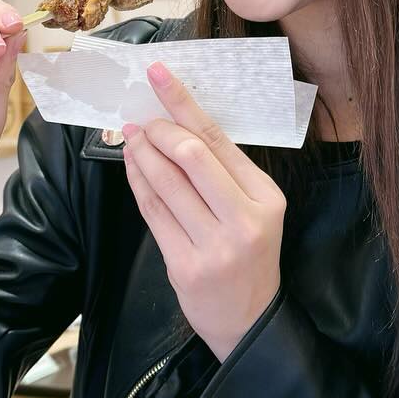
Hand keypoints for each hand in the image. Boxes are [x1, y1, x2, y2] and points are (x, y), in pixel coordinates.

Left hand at [121, 63, 284, 363]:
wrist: (248, 321)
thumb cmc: (249, 257)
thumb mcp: (256, 211)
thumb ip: (226, 174)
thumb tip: (179, 125)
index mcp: (267, 198)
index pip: (218, 140)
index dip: (183, 103)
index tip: (157, 75)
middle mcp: (244, 220)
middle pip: (191, 156)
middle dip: (159, 129)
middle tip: (143, 119)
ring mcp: (214, 246)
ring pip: (166, 183)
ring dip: (142, 153)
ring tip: (131, 136)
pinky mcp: (185, 266)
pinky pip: (153, 213)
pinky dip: (138, 183)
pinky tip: (132, 166)